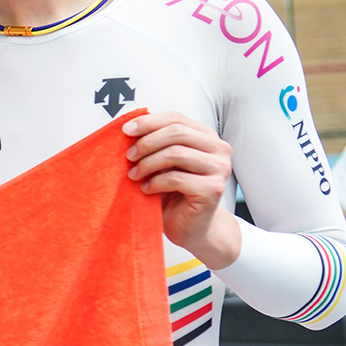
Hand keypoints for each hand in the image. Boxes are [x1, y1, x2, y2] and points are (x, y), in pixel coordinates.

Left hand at [123, 111, 241, 266]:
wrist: (191, 227)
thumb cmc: (174, 193)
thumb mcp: (162, 163)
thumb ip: (155, 144)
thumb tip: (129, 128)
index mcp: (206, 137)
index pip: (176, 118)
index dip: (148, 122)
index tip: (125, 130)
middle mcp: (219, 149)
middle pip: (176, 132)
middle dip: (146, 143)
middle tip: (128, 156)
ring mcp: (219, 169)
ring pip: (176, 153)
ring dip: (147, 163)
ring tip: (133, 175)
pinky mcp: (213, 189)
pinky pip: (176, 178)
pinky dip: (155, 182)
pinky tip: (146, 189)